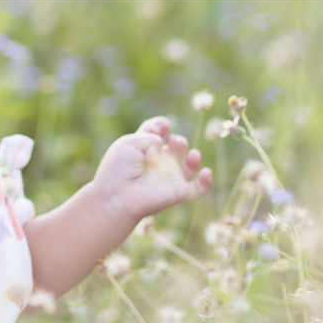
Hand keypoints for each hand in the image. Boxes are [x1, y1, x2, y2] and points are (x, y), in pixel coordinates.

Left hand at [90, 116, 211, 226]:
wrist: (116, 195)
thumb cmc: (118, 169)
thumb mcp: (130, 142)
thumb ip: (151, 135)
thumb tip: (165, 141)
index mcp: (144, 150)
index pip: (157, 134)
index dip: (160, 126)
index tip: (158, 127)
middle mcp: (159, 163)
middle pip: (176, 147)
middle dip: (178, 141)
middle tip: (171, 141)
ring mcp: (169, 178)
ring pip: (190, 165)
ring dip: (193, 156)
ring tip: (189, 152)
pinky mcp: (178, 193)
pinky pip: (198, 189)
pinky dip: (206, 181)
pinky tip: (206, 172)